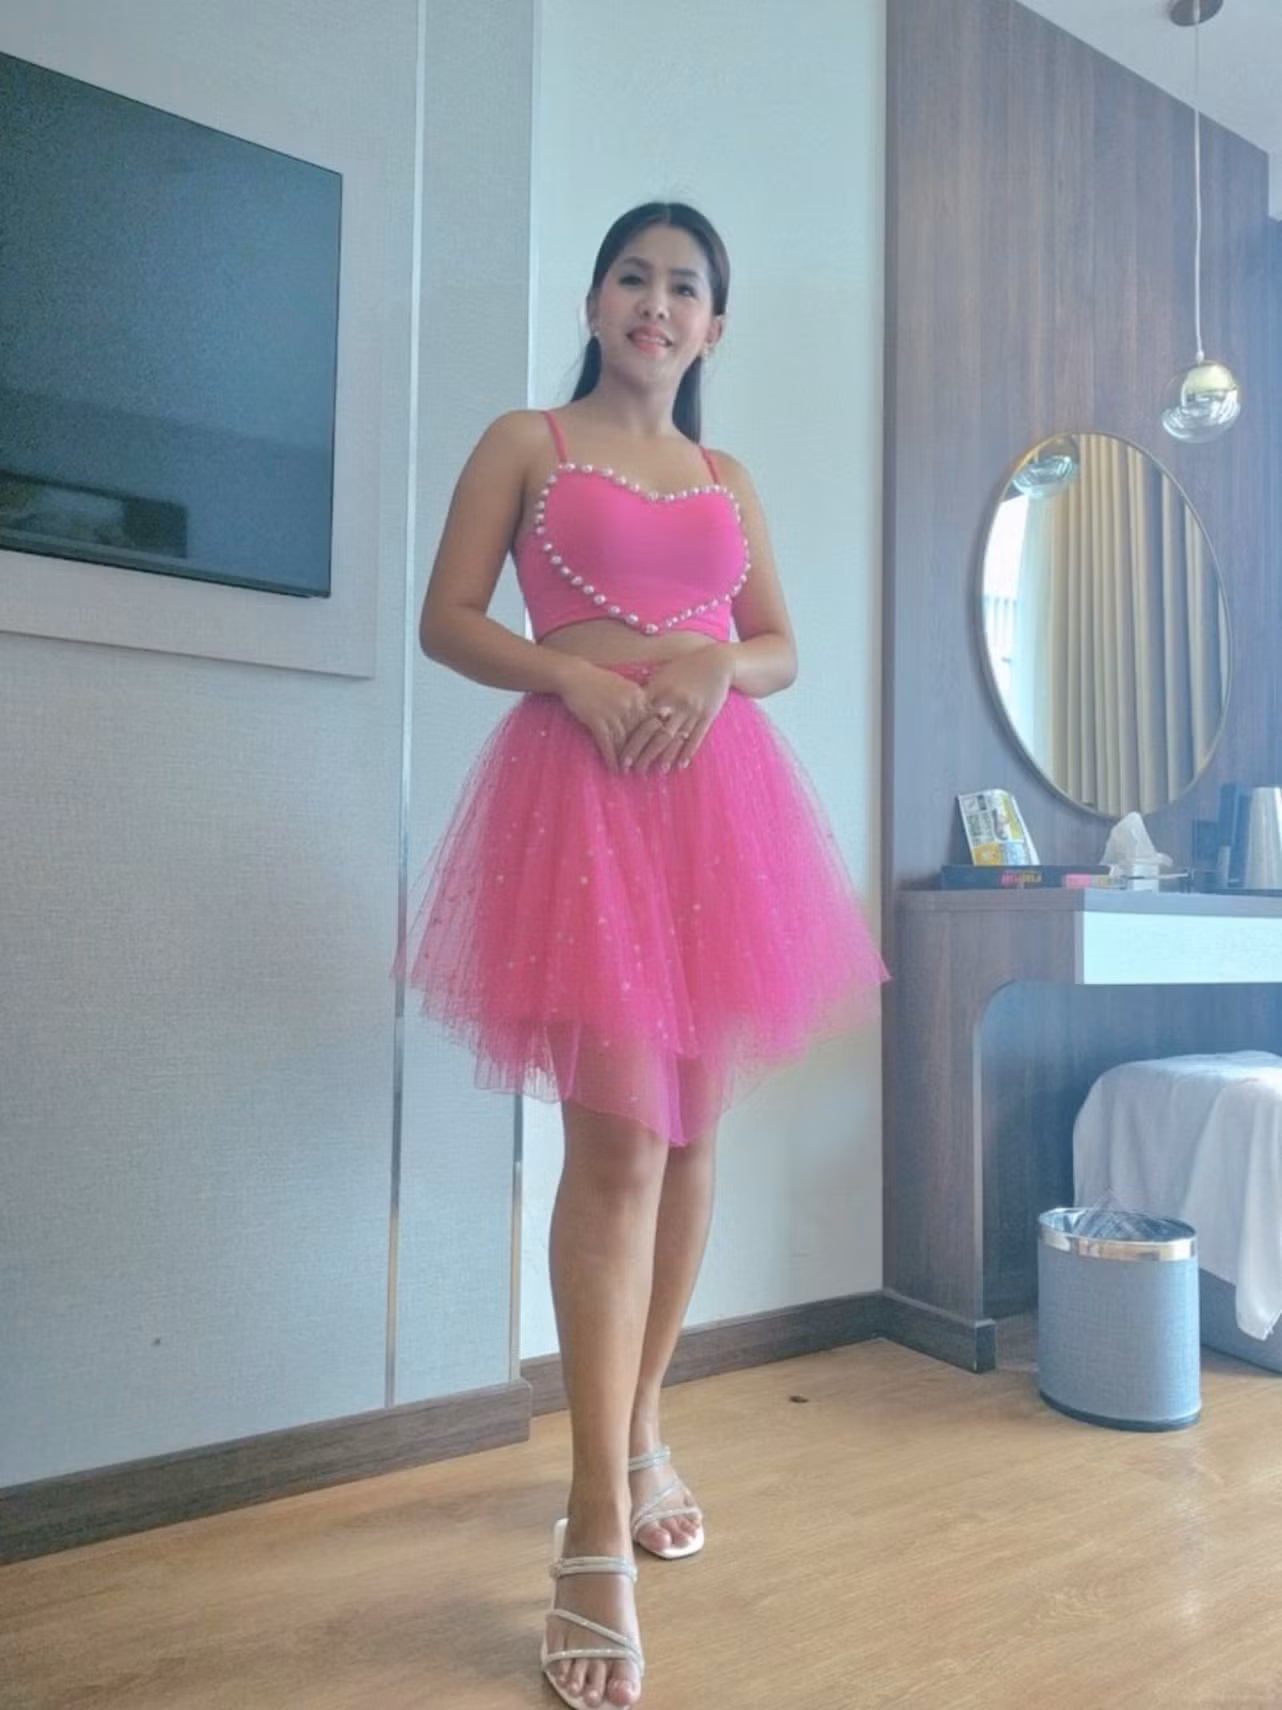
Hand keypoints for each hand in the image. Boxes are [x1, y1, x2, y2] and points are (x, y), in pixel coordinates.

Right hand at [556, 659, 653, 770]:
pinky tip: (613, 768)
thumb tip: (654, 717)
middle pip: (639, 734)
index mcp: (638, 695)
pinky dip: (611, 757)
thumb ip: (639, 700)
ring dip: (626, 759)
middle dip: (642, 753)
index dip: (655, 739)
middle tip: (645, 768)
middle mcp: (628, 704)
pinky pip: (607, 742)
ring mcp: (612, 712)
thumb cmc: (600, 681)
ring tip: (629, 772)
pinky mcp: (596, 720)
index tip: (657, 753)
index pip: (652, 721)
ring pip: (624, 741)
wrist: (574, 675)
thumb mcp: (625, 686)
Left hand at [618, 647, 733, 774]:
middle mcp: (675, 702)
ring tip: (655, 772)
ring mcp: (692, 710)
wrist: (718, 662)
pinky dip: (688, 752)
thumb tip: (629, 700)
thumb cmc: (686, 666)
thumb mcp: (664, 673)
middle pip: (655, 732)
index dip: (629, 737)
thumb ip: (648, 688)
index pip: (641, 718)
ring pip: (675, 737)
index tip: (618, 752)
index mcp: (662, 690)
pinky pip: (697, 737)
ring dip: (664, 756)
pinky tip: (680, 766)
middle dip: (642, 752)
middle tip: (630, 768)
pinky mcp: (707, 716)